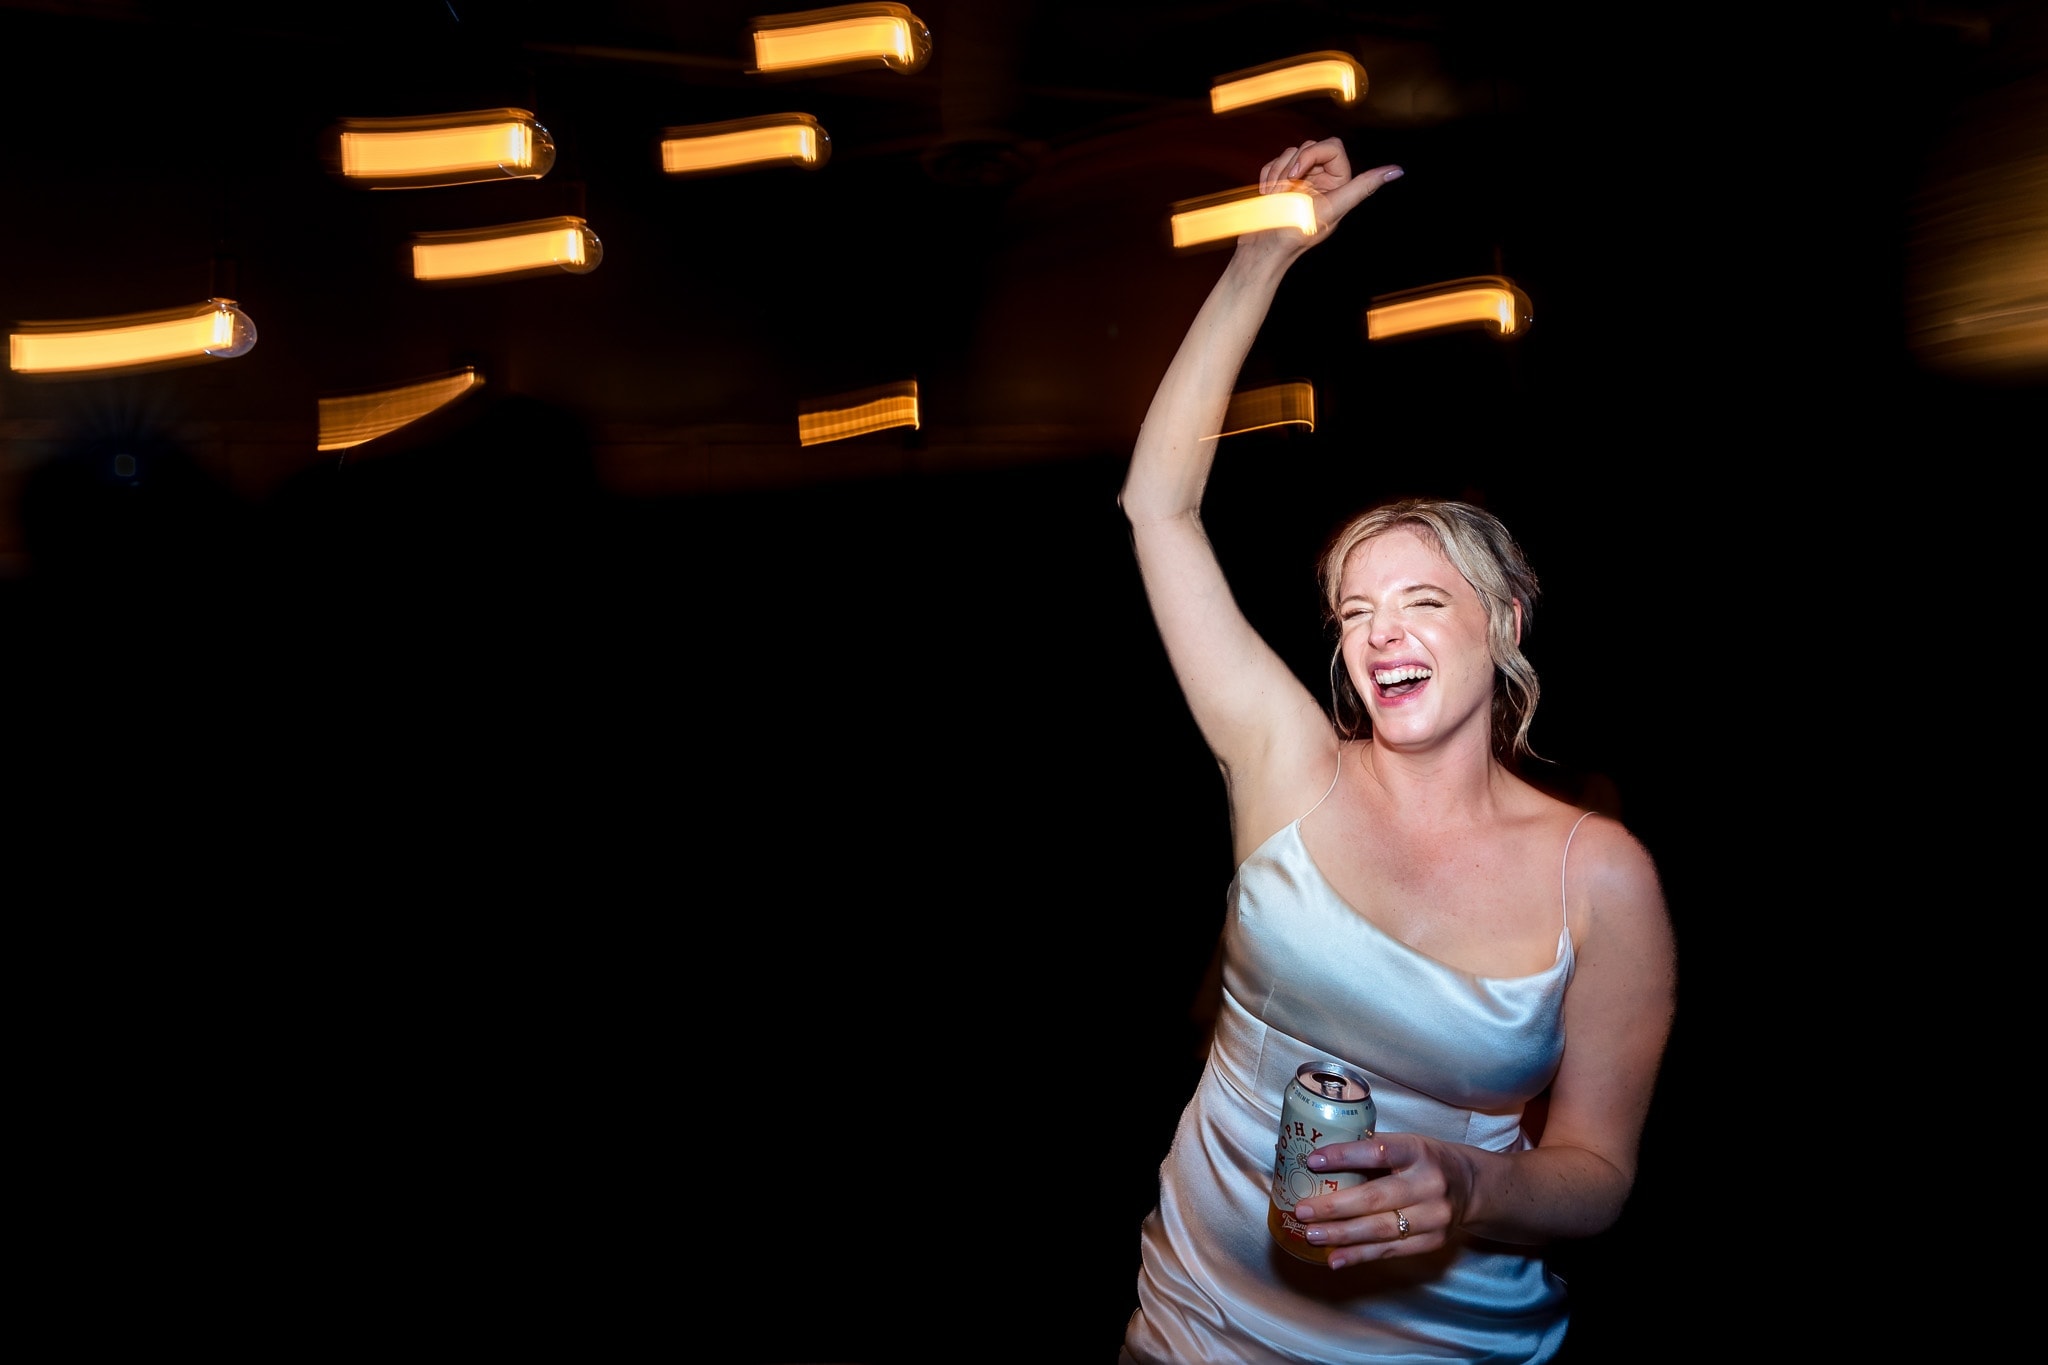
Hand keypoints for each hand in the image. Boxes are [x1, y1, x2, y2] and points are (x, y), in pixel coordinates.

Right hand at [1240, 137, 1402, 254]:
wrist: (1263, 248)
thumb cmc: (1297, 233)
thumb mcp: (1334, 207)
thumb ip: (1363, 186)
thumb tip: (1398, 171)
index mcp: (1338, 183)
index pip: (1332, 146)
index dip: (1311, 154)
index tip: (1295, 175)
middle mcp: (1321, 179)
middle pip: (1309, 146)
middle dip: (1291, 166)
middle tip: (1284, 190)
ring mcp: (1299, 180)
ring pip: (1289, 153)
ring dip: (1276, 175)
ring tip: (1276, 198)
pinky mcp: (1280, 182)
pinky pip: (1273, 163)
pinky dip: (1267, 179)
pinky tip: (1269, 198)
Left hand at [1290, 1132, 1465, 1267]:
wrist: (1470, 1186)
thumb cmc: (1424, 1161)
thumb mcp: (1406, 1146)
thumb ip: (1371, 1152)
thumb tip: (1315, 1161)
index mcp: (1417, 1151)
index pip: (1377, 1152)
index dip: (1344, 1156)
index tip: (1312, 1161)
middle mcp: (1428, 1183)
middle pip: (1375, 1198)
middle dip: (1334, 1207)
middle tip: (1302, 1210)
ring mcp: (1433, 1216)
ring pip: (1380, 1229)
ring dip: (1341, 1235)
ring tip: (1312, 1235)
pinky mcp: (1433, 1241)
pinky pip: (1390, 1251)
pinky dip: (1359, 1256)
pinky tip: (1335, 1258)